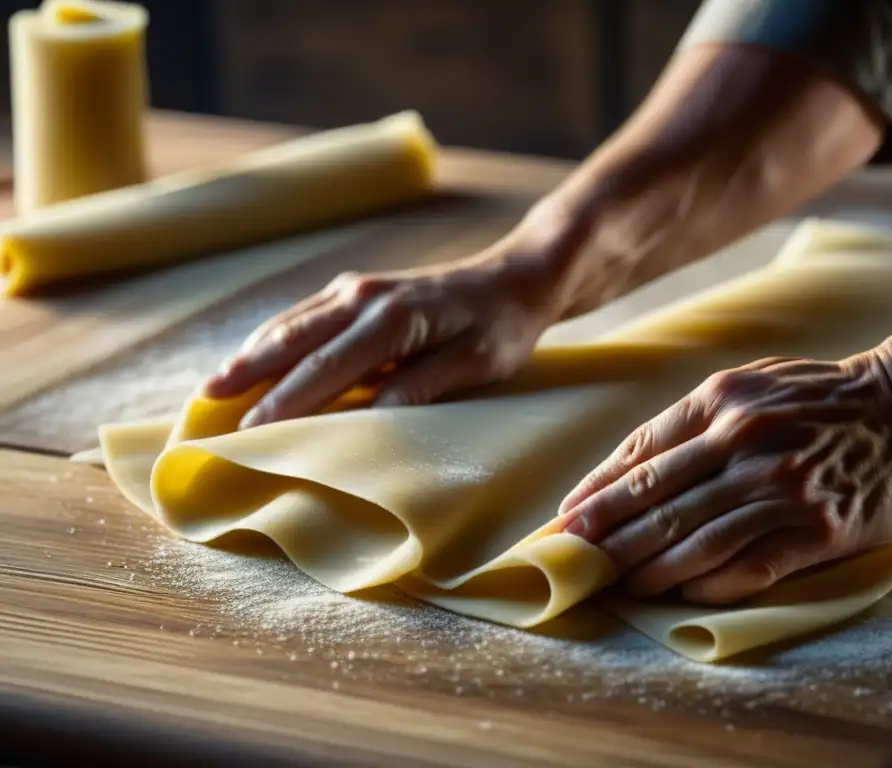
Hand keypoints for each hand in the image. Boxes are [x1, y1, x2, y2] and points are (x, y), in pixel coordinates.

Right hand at [204, 233, 564, 427]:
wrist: (514, 278)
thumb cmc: (502, 327)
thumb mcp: (478, 363)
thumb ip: (424, 385)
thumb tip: (373, 414)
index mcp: (393, 318)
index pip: (328, 369)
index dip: (287, 402)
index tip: (252, 432)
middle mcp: (365, 297)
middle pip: (294, 341)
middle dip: (249, 375)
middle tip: (205, 408)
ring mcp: (357, 289)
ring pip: (291, 324)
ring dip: (251, 354)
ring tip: (213, 386)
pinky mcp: (357, 290)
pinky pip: (304, 316)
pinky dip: (273, 338)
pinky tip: (255, 356)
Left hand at [557, 348, 891, 604]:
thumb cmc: (821, 396)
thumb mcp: (750, 382)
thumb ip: (691, 418)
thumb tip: (628, 463)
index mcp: (721, 401)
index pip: (642, 453)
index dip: (598, 490)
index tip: (567, 518)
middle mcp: (744, 442)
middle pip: (658, 499)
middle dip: (608, 534)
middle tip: (573, 559)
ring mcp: (781, 486)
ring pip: (696, 537)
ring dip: (651, 566)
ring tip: (621, 583)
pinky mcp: (818, 527)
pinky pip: (752, 564)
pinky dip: (712, 584)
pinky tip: (685, 595)